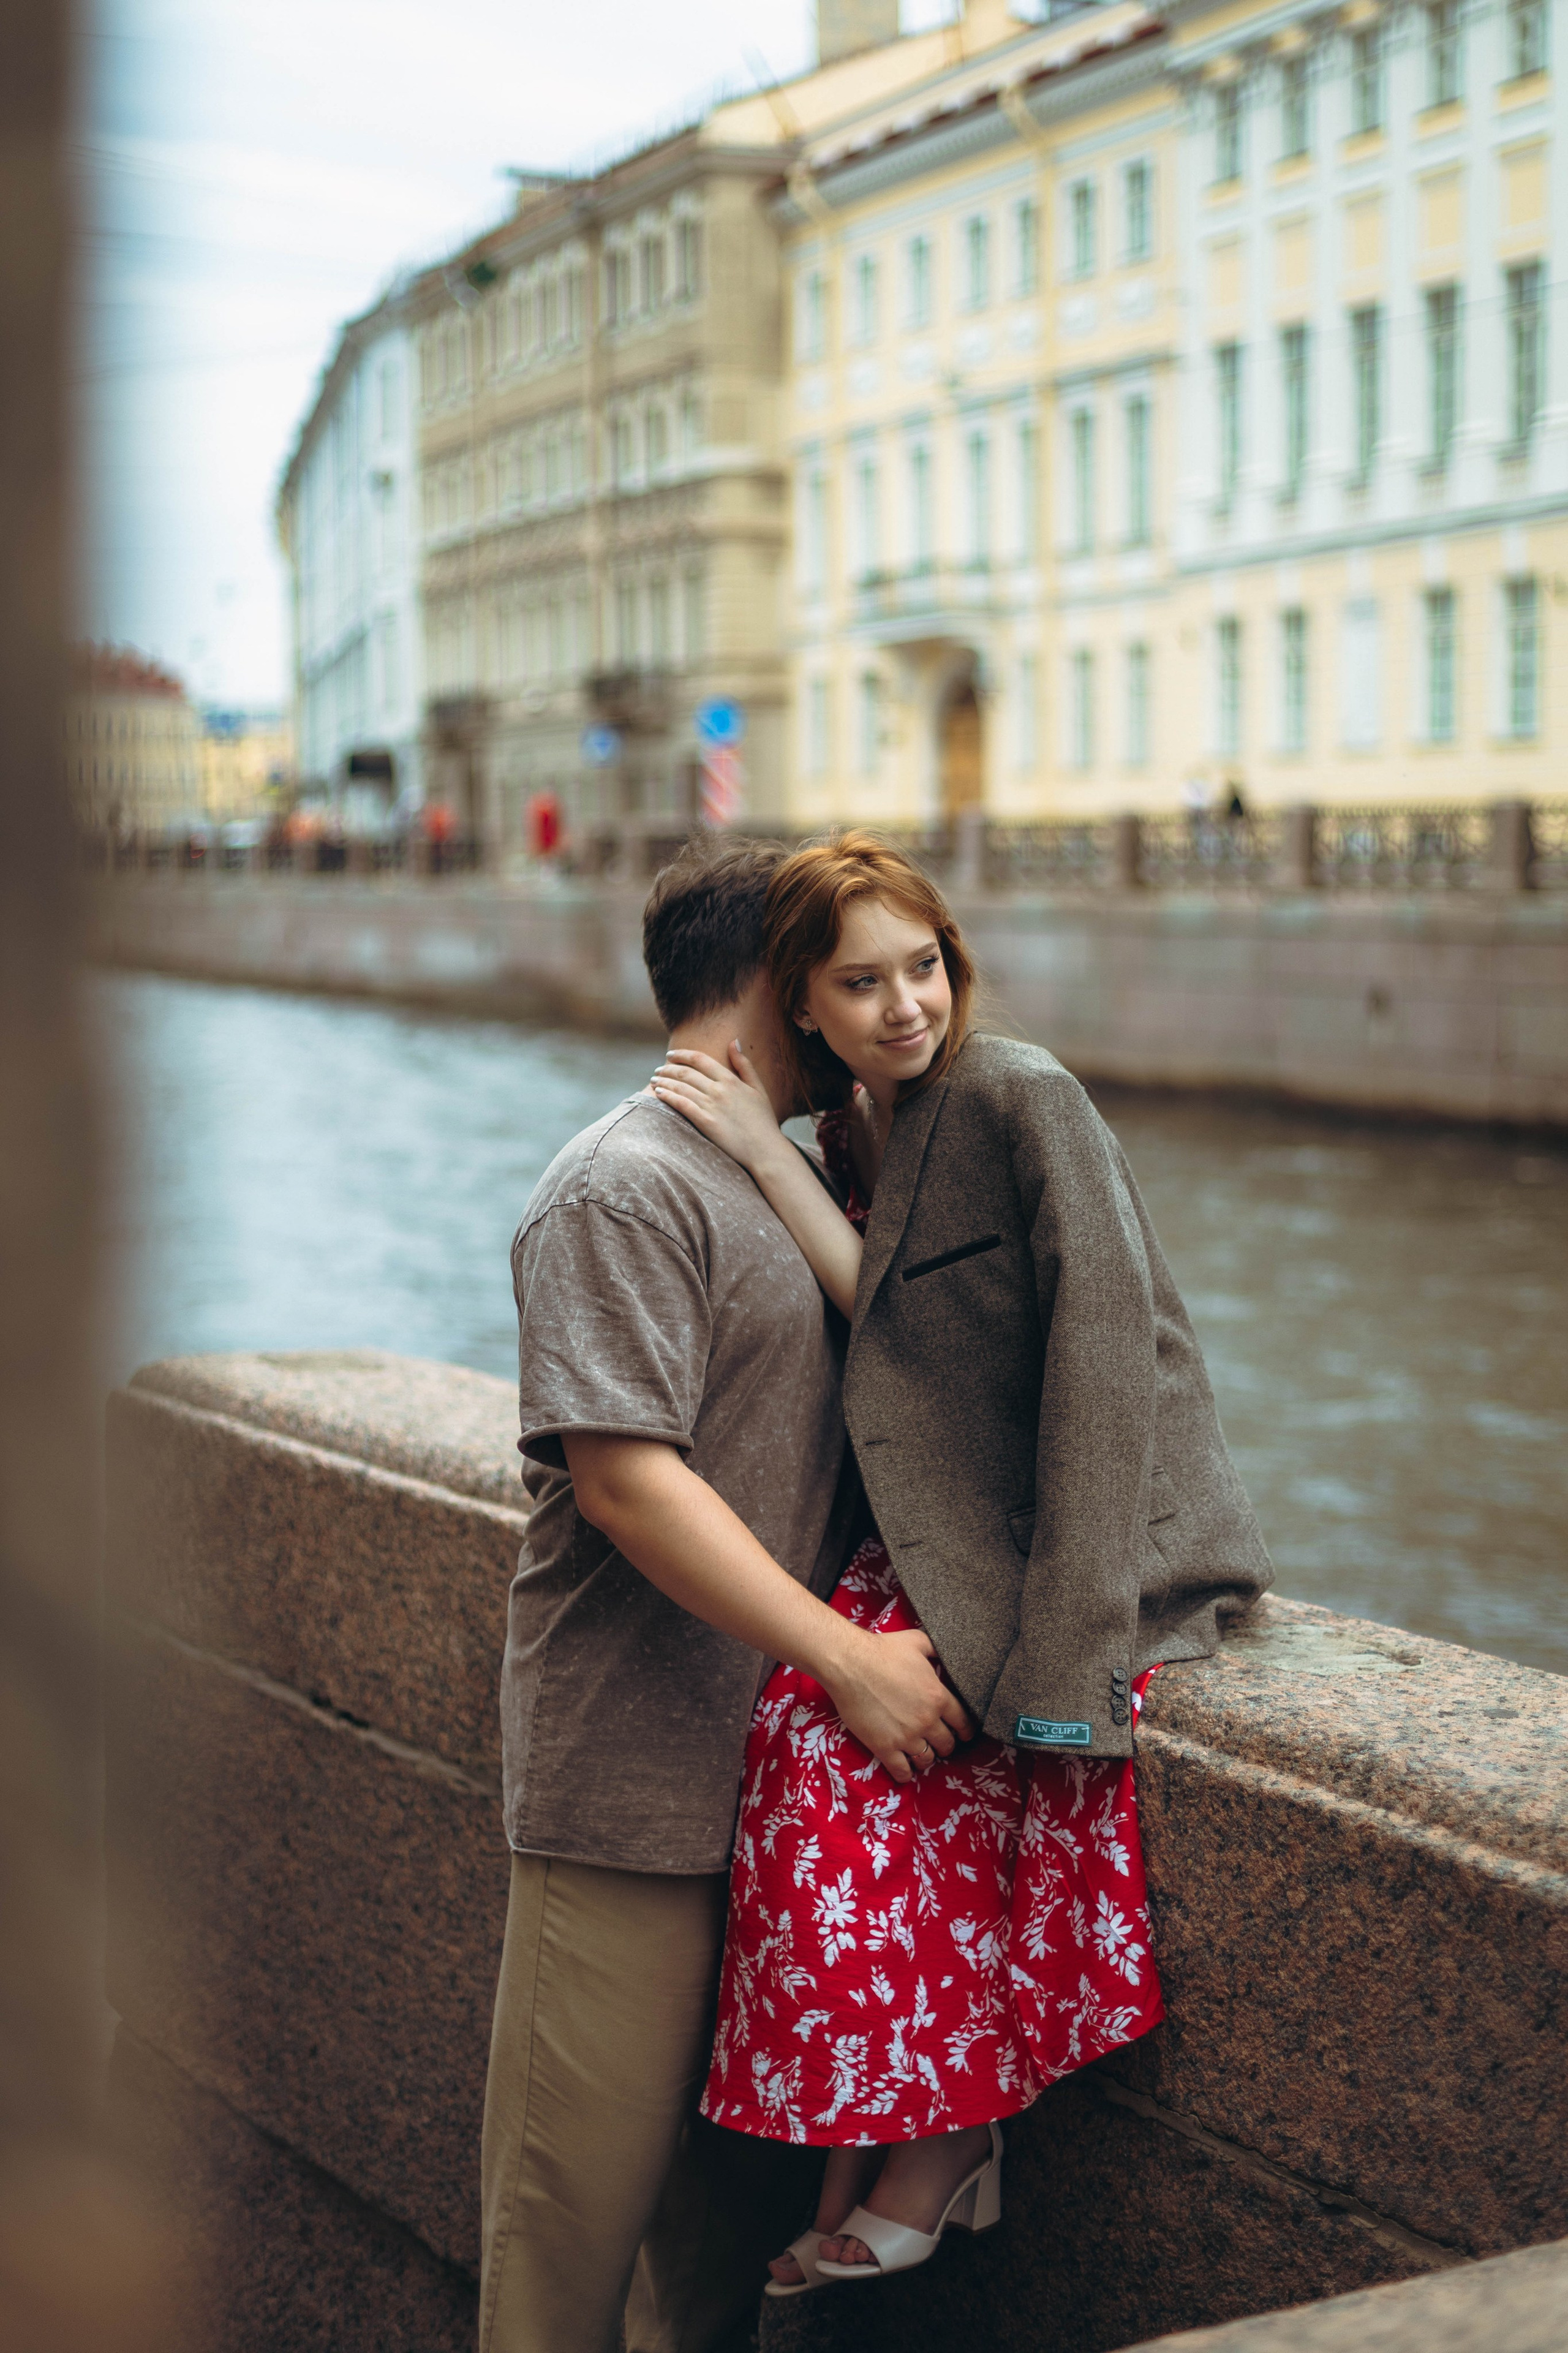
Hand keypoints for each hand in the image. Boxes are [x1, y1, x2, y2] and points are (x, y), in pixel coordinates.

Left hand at [650, 1043, 784, 1174]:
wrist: (765, 1149)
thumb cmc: (763, 1120)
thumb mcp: (758, 1088)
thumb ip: (744, 1064)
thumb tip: (733, 1041)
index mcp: (731, 1080)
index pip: (700, 1059)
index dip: (682, 1054)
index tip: (671, 1054)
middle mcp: (719, 1090)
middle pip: (686, 1073)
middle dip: (668, 1069)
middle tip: (658, 1070)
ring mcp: (712, 1106)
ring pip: (680, 1087)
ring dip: (664, 1082)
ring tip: (654, 1081)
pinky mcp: (706, 1123)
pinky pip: (681, 1105)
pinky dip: (668, 1096)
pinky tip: (659, 1093)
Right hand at [816, 1625, 975, 1783]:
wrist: (849, 1664)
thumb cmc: (882, 1649)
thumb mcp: (918, 1642)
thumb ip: (937, 1650)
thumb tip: (947, 1651)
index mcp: (938, 1697)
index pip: (963, 1723)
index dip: (965, 1730)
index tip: (963, 1733)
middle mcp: (927, 1721)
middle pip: (947, 1744)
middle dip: (946, 1745)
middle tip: (939, 1742)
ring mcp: (906, 1737)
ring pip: (927, 1760)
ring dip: (927, 1758)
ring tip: (922, 1754)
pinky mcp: (884, 1747)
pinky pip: (901, 1771)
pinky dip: (906, 1774)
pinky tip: (905, 1771)